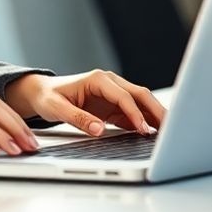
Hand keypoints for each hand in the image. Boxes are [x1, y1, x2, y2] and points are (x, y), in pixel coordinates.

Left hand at [4, 70, 165, 136]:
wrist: (42, 93)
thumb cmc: (48, 97)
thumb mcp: (57, 108)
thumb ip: (78, 118)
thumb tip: (98, 129)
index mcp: (98, 79)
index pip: (124, 96)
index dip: (135, 113)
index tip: (143, 130)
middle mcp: (109, 83)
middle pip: (140, 94)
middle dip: (155, 110)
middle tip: (169, 128)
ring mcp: (113, 93)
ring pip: (141, 102)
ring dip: (154, 115)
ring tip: (168, 132)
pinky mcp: (113, 105)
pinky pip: (133, 112)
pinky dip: (144, 121)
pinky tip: (153, 132)